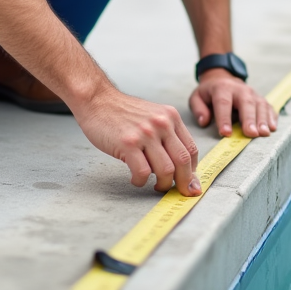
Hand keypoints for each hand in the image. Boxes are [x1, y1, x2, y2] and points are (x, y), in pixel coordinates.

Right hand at [75, 87, 201, 195]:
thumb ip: (167, 134)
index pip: (191, 149)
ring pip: (166, 170)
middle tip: (180, 192)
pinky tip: (135, 178)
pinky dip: (141, 181)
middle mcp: (162, 123)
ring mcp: (145, 133)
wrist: (98, 99)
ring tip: (155, 185)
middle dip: (184, 183)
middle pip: (183, 161)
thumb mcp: (153, 116)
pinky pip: (143, 172)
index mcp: (171, 117)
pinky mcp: (128, 143)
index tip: (190, 183)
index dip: (192, 171)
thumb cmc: (123, 112)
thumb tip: (180, 165)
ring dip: (162, 184)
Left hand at [189, 68, 277, 137]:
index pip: (223, 103)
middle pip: (246, 103)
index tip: (226, 133)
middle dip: (249, 119)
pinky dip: (272, 116)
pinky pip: (268, 106)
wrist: (222, 76)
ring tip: (264, 133)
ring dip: (263, 119)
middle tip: (252, 134)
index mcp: (222, 88)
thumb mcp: (197, 97)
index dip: (224, 119)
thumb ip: (198, 109)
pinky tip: (273, 127)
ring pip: (260, 105)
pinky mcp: (260, 98)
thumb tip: (204, 121)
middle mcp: (239, 89)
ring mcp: (252, 93)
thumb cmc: (209, 92)